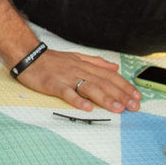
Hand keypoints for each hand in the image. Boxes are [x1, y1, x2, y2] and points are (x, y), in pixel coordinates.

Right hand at [17, 50, 140, 112]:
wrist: (28, 56)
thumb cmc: (52, 60)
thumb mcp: (77, 57)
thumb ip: (96, 63)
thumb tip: (115, 68)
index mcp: (85, 65)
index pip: (109, 76)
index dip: (125, 86)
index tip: (137, 96)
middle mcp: (79, 71)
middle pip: (103, 83)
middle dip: (121, 95)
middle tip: (134, 106)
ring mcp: (66, 78)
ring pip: (89, 88)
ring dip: (105, 99)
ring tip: (118, 108)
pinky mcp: (53, 85)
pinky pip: (67, 93)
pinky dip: (78, 100)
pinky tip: (87, 108)